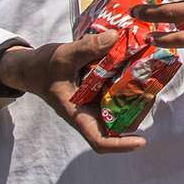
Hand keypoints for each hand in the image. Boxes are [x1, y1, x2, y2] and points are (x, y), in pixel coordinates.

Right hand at [0, 35, 146, 153]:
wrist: (30, 67)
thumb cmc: (43, 67)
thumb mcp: (64, 56)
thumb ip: (88, 48)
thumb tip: (115, 37)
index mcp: (77, 114)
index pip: (98, 140)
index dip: (120, 145)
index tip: (141, 141)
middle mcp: (87, 112)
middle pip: (116, 125)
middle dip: (136, 114)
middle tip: (152, 93)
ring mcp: (92, 102)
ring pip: (117, 108)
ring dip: (134, 98)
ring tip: (150, 79)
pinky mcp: (95, 91)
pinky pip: (113, 92)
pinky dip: (125, 83)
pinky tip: (135, 66)